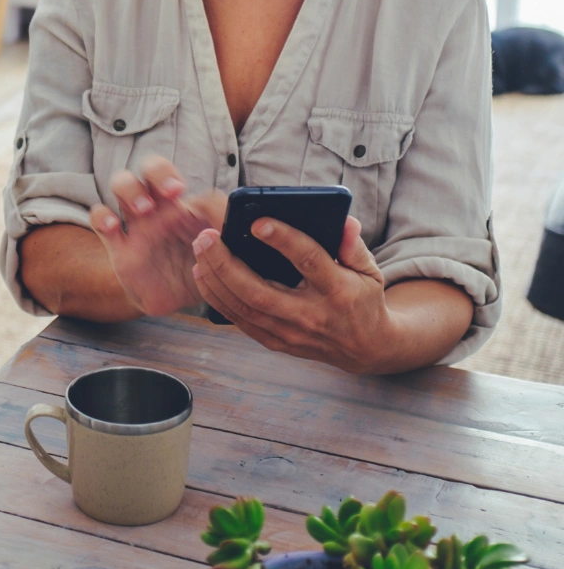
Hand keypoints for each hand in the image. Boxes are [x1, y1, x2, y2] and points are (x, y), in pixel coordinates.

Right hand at [89, 157, 226, 316]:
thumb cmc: (200, 263)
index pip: (167, 173)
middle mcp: (155, 208)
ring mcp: (135, 225)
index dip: (169, 174)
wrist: (179, 299)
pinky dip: (104, 217)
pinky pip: (101, 220)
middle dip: (154, 172)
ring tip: (144, 210)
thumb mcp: (219, 245)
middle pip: (144, 170)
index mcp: (177, 204)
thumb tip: (233, 210)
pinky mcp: (120, 249)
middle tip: (169, 194)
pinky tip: (114, 227)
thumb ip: (227, 226)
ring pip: (120, 184)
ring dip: (130, 190)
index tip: (179, 190)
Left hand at [191, 214, 399, 373]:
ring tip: (200, 251)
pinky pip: (242, 322)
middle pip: (260, 291)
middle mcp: (311, 315)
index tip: (258, 221)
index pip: (307, 261)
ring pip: (244, 308)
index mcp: (338, 290)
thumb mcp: (370, 269)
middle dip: (226, 263)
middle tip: (206, 237)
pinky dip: (218, 300)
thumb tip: (343, 221)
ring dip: (215, 280)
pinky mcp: (278, 343)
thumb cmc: (363, 297)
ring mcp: (292, 333)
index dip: (283, 240)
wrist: (368, 347)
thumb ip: (353, 244)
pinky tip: (203, 276)